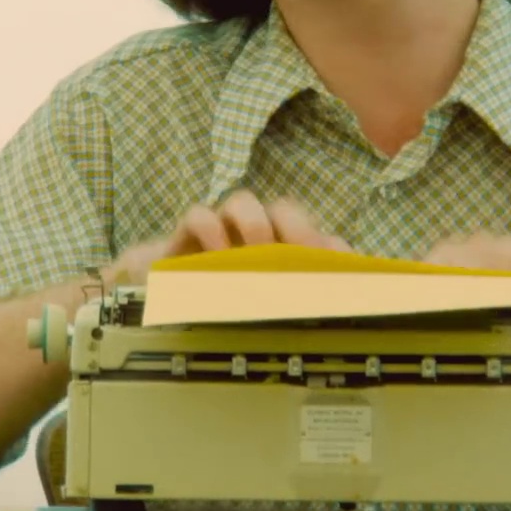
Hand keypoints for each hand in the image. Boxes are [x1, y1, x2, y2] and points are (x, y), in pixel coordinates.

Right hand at [108, 190, 352, 285]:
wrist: (166, 292)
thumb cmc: (225, 299)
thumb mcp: (266, 306)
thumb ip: (298, 300)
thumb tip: (338, 308)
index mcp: (283, 248)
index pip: (317, 237)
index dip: (332, 247)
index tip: (343, 267)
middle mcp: (257, 231)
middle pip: (284, 210)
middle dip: (298, 226)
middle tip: (305, 253)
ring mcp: (223, 228)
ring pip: (242, 202)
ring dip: (255, 222)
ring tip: (258, 250)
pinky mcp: (187, 233)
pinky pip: (198, 216)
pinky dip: (209, 228)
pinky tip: (216, 252)